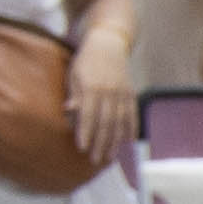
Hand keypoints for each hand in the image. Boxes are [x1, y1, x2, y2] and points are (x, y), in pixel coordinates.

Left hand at [67, 31, 135, 174]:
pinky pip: (132, 115)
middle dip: (100, 143)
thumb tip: (70, 112)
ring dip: (114, 142)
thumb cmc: (86, 61)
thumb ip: (75, 94)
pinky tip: (127, 143)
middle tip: (94, 160)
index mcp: (92, 87)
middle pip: (105, 123)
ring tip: (109, 157)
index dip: (85, 132)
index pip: (89, 115)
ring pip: (119, 122)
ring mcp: (123, 93)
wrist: (109, 43)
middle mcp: (110, 92)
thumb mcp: (74, 74)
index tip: (81, 148)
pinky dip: (130, 130)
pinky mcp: (131, 94)